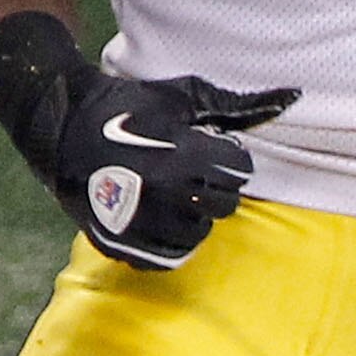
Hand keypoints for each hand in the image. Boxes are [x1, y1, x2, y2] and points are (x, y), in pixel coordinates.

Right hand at [0, 10, 296, 268]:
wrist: (60, 126)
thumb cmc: (129, 104)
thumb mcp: (182, 96)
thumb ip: (238, 105)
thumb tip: (295, 96)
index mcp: (181, 154)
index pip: (238, 174)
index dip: (229, 160)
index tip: (211, 151)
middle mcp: (161, 192)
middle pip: (222, 208)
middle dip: (215, 190)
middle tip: (193, 174)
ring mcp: (137, 223)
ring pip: (197, 237)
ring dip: (193, 218)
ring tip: (175, 196)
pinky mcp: (117, 243)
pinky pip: (163, 259)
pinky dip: (167, 244)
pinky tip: (159, 220)